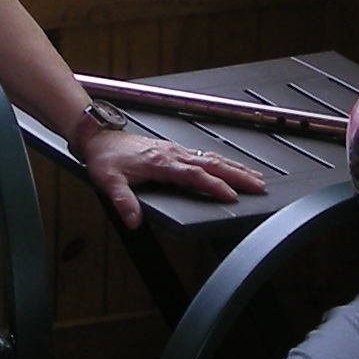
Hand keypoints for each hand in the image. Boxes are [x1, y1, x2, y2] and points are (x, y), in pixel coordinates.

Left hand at [82, 126, 268, 228]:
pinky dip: (224, 162)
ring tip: (256, 178)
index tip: (232, 196)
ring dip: (236, 168)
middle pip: (213, 164)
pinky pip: (206, 156)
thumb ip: (123, 202)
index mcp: (161, 163)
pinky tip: (233, 168)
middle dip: (238, 175)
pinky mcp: (176, 150)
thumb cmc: (106, 159)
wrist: (99, 137)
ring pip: (213, 158)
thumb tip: (134, 221)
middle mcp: (173, 155)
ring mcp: (177, 151)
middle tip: (259, 186)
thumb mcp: (109, 182)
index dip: (214, 186)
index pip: (194, 175)